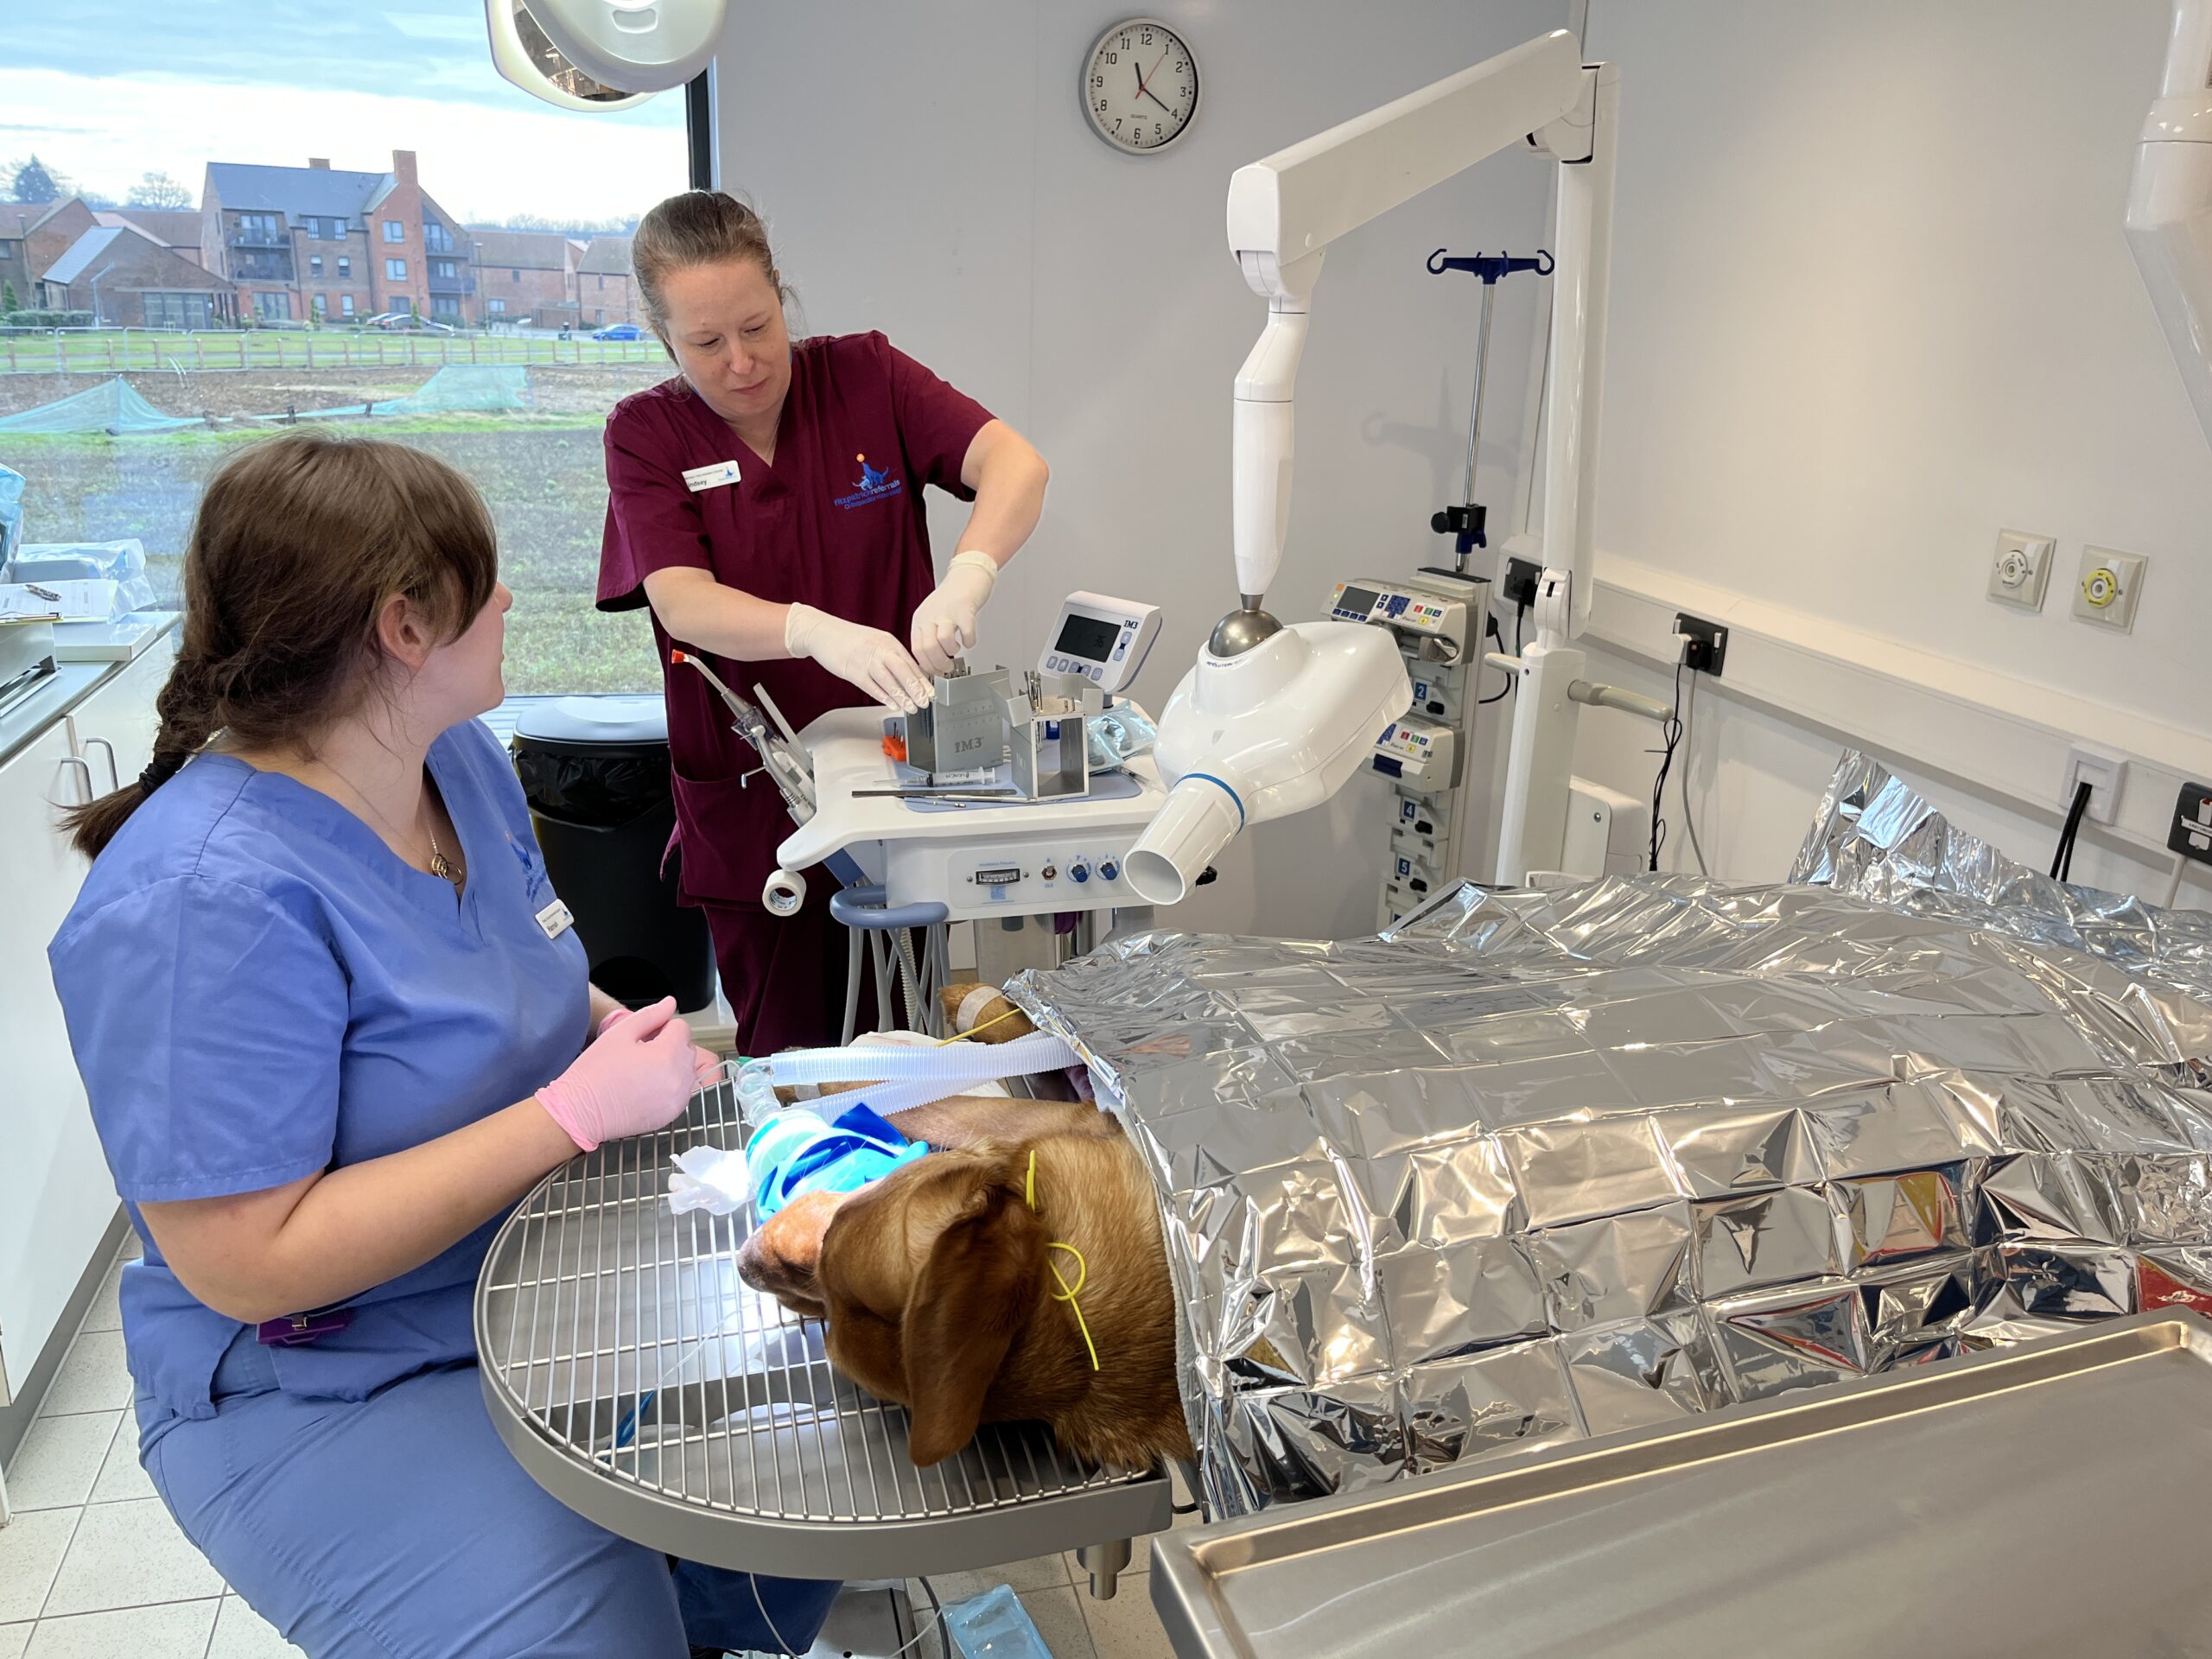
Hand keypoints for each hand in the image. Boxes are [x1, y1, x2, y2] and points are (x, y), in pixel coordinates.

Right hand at [537, 997, 701, 1151]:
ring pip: (687, 1070)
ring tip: (643, 1071)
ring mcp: (678, 1098)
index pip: (682, 1028)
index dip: (663, 1027)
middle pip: (687, 1048)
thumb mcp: (620, 1033)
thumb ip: (650, 1015)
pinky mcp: (672, 1114)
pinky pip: (682, 1091)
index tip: (644, 1036)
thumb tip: (670, 1003)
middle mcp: (679, 1077)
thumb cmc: (595, 1072)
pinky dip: (671, 1086)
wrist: (580, 1112)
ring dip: (672, 1065)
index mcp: (667, 1054)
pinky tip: (646, 1087)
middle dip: (670, 1045)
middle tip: (641, 1053)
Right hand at [786, 602, 933, 712]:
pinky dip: (883, 696)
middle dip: (916, 688)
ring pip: (888, 680)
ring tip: (911, 707)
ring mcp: (865, 660)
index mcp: (888, 641)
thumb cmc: (848, 638)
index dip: (922, 679)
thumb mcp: (875, 641)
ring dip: (902, 695)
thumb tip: (908, 673)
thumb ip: (890, 655)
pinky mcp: (852, 670)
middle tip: (925, 701)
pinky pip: (871, 686)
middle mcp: (879, 649)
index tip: (931, 691)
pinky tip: (892, 704)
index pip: (910, 662)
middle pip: (902, 670)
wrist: (822, 631)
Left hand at [909, 551, 999, 676]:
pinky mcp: (964, 607)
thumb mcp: (932, 616)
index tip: (936, 672)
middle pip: (928, 649)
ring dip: (952, 652)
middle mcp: (930, 615)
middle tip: (948, 667)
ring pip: (943, 641)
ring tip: (957, 651)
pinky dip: (969, 641)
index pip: (917, 650)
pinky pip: (965, 631)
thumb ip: (929, 636)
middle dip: (940, 664)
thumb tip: (931, 662)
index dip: (928, 666)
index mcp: (920, 619)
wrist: (967, 575)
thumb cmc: (952, 598)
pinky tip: (969, 641)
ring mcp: (946, 611)